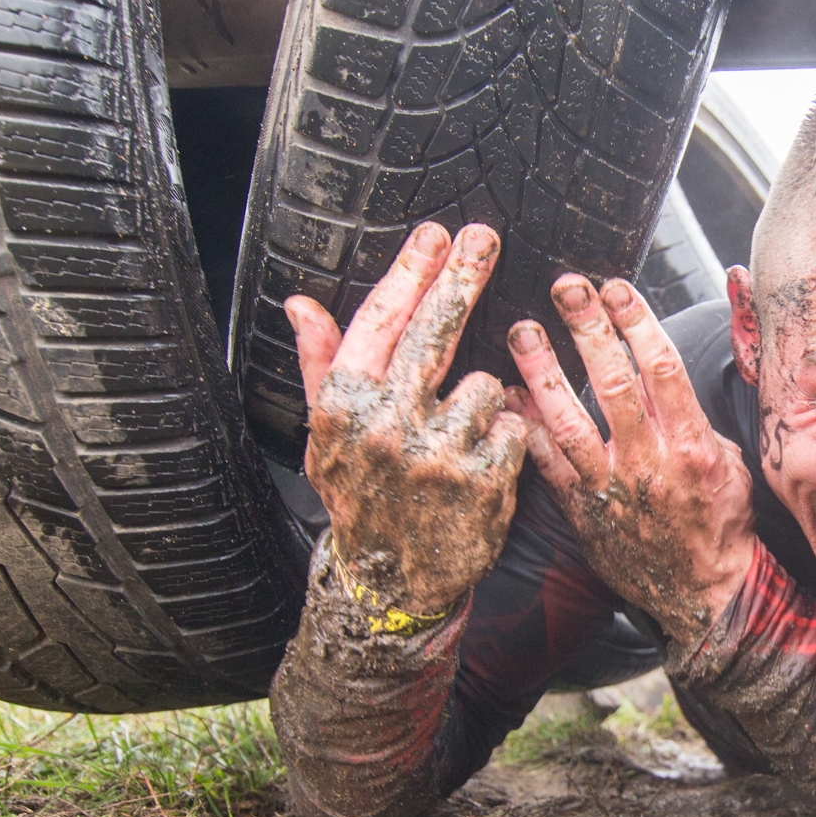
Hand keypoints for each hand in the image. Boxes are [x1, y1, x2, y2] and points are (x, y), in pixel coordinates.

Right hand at [285, 223, 528, 609]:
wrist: (391, 581)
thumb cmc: (362, 498)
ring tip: (459, 437)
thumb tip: (301, 305)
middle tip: (484, 236)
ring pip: (486, 385)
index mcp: (346, 407)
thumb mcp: (327, 436)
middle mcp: (387, 426)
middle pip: (434, 332)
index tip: (437, 234)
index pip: (382, 322)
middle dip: (462, 277)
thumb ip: (321, 365)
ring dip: (482, 401)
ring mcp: (437, 453)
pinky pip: (514, 426)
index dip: (413, 272)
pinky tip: (483, 462)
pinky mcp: (483, 480)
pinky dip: (507, 436)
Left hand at [506, 276, 755, 643]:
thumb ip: (694, 419)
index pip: (661, 369)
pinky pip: (546, 463)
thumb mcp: (729, 462)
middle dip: (588, 329)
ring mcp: (611, 487)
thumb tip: (666, 376)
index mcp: (690, 445)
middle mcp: (649, 462)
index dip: (636, 322)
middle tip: (566, 286)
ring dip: (542, 371)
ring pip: (568, 421)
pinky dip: (524, 426)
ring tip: (522, 331)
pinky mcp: (583, 510)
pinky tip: (507, 393)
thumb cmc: (718, 523)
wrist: (701, 591)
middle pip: (612, 383)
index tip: (615, 288)